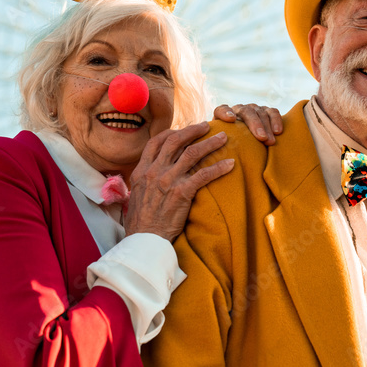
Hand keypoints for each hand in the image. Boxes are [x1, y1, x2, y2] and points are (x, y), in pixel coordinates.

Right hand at [124, 122, 233, 240]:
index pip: (156, 142)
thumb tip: (153, 175)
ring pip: (192, 153)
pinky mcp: (181, 193)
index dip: (172, 132)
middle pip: (175, 141)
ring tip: (223, 137)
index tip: (184, 129)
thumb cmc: (142, 223)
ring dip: (210, 143)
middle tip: (207, 125)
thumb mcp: (136, 196)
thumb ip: (145, 182)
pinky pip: (203, 175)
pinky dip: (218, 167)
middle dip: (193, 130)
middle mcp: (154, 172)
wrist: (144, 241)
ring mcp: (167, 181)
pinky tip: (230, 164)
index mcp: (141, 171)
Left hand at [213, 103, 282, 144]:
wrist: (246, 147)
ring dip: (266, 127)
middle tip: (261, 138)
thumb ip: (218, 149)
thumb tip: (211, 161)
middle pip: (245, 111)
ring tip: (270, 141)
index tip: (231, 120)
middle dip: (255, 124)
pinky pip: (272, 112)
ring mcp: (253, 110)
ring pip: (260, 112)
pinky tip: (278, 131)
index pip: (221, 110)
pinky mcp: (266, 112)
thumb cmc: (231, 151)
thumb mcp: (222, 150)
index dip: (225, 113)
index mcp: (224, 117)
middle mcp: (239, 110)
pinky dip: (276, 120)